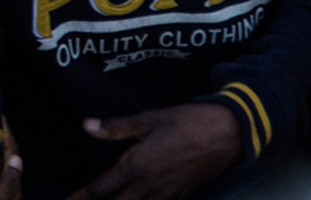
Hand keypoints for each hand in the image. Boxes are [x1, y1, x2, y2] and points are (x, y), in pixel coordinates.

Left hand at [64, 103, 241, 199]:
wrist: (228, 134)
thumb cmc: (185, 122)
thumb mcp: (147, 119)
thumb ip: (115, 127)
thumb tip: (86, 125)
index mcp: (136, 167)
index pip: (102, 190)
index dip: (82, 197)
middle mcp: (149, 187)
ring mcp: (168, 196)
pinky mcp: (182, 197)